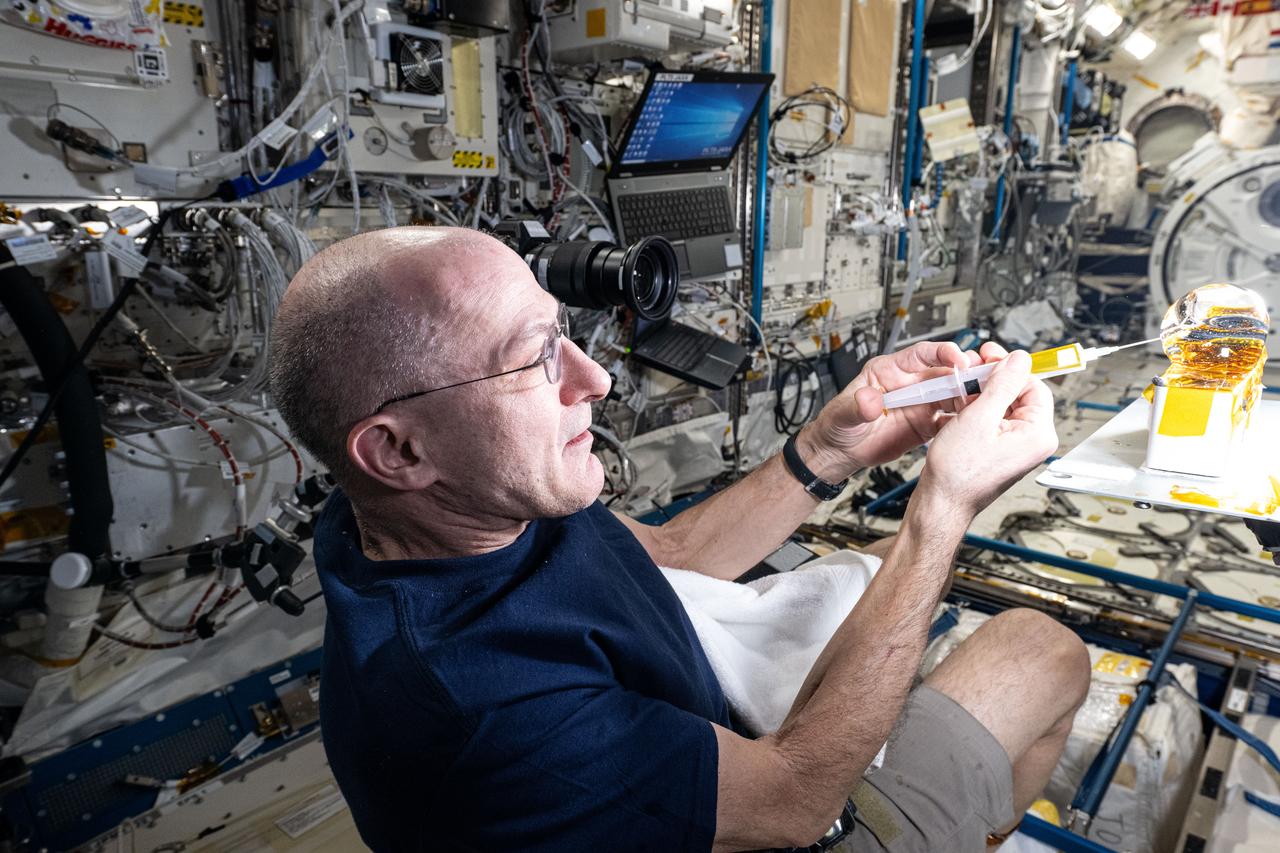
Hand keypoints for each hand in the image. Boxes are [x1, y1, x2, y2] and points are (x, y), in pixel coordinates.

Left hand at [800, 341, 1007, 476]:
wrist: (840, 452)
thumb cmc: (837, 425)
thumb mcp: (843, 414)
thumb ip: (857, 406)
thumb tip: (869, 400)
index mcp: (890, 371)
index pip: (921, 354)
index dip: (942, 353)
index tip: (958, 358)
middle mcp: (910, 384)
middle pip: (946, 372)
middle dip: (968, 372)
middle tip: (986, 377)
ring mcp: (921, 403)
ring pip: (954, 393)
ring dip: (972, 395)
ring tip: (988, 399)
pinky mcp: (927, 423)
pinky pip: (952, 418)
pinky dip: (966, 419)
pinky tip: (977, 422)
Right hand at [915, 350, 1058, 516]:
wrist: (941, 502)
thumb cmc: (957, 472)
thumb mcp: (978, 417)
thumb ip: (1003, 384)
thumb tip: (1020, 359)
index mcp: (1038, 434)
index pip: (1034, 385)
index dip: (1010, 368)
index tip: (990, 356)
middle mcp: (1033, 442)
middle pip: (1020, 394)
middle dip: (994, 380)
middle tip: (974, 368)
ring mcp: (1017, 447)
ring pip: (1004, 406)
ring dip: (983, 394)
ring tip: (961, 389)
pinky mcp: (1001, 451)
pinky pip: (994, 420)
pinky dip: (978, 410)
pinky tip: (960, 407)